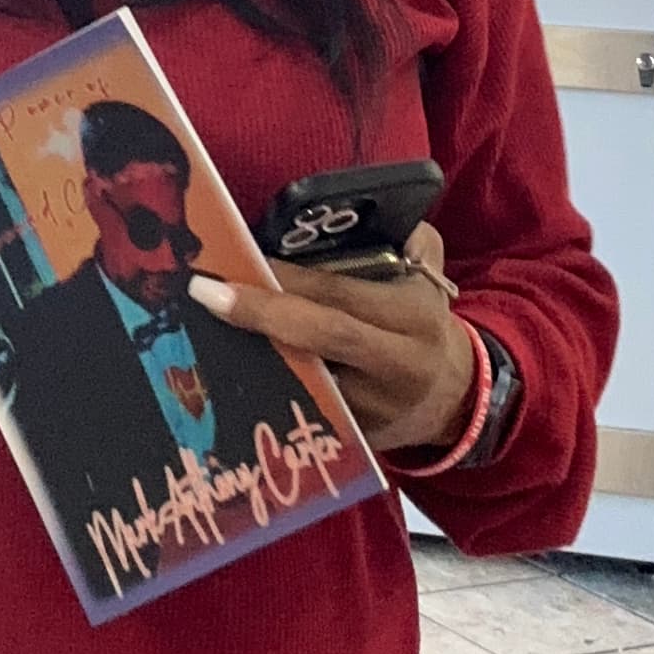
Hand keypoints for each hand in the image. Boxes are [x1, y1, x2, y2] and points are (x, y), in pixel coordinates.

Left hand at [191, 224, 477, 455]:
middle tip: (205, 293)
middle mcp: (395, 366)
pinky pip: (302, 412)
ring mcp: (372, 410)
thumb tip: (376, 214)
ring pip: (305, 382)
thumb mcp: (430, 280)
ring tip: (198, 331)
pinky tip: (222, 371)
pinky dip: (263, 390)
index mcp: (413, 318)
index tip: (240, 260)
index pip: (343, 296)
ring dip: (251, 358)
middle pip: (322, 337)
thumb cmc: (424, 324)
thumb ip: (413, 243)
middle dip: (260, 315)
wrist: (454, 400)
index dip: (290, 281)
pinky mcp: (353, 439)